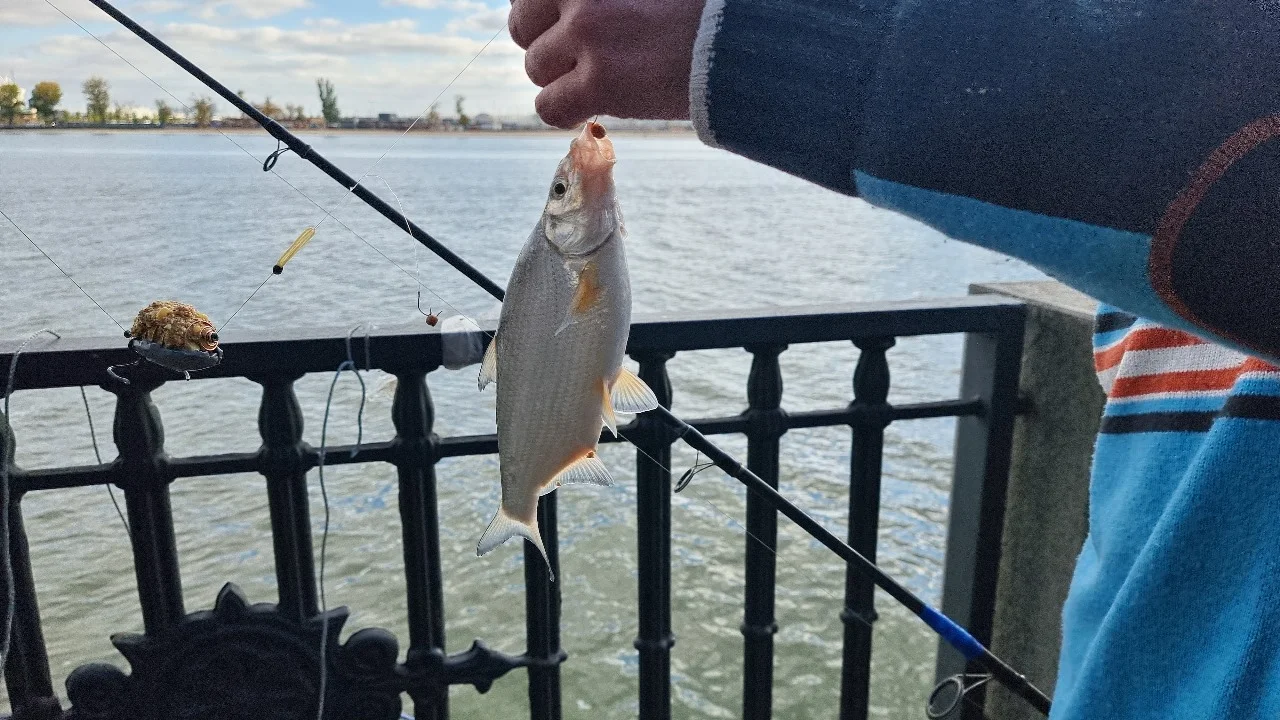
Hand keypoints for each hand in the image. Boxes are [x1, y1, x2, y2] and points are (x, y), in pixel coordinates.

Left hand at [510, 0, 706, 127]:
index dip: (539, 13)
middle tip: (576, 55)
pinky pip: (548, 106)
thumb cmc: (691, 12)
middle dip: (543, 43)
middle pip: (521, 26)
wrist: (732, 45)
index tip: (555, 26)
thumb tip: (551, 12)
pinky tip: (589, 105)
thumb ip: (593, 0)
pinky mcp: (599, 81)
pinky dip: (564, 110)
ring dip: (561, 79)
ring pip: (536, 68)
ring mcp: (588, 35)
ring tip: (600, 77)